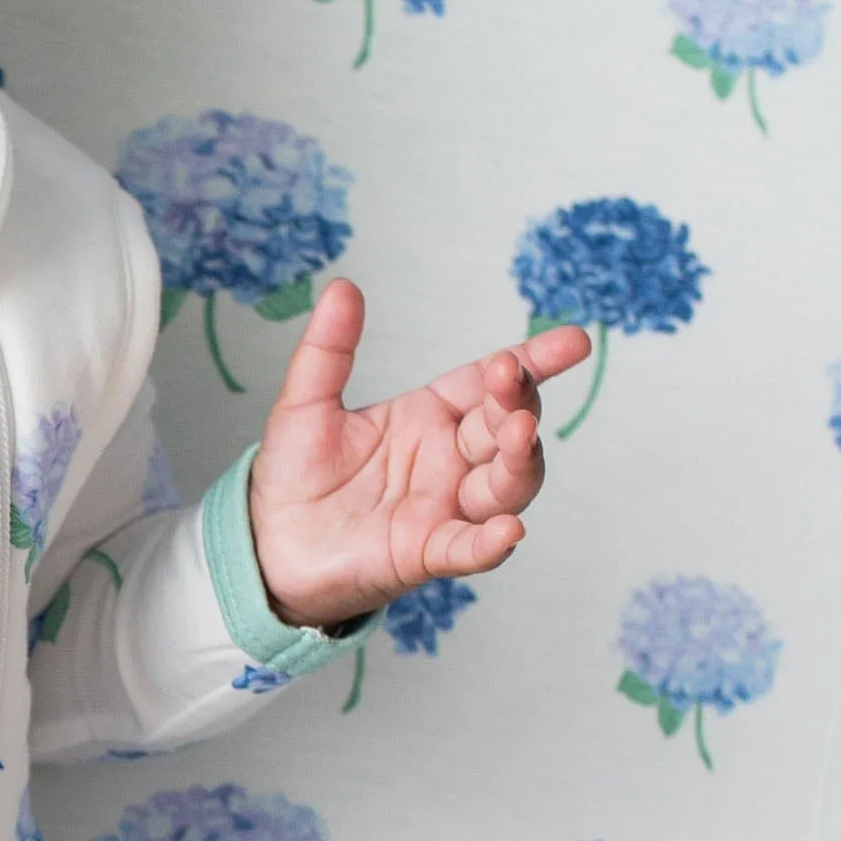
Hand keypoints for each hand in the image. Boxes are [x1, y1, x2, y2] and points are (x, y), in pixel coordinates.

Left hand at [246, 279, 590, 631]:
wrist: (267, 544)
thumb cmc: (296, 475)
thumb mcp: (305, 404)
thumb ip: (328, 350)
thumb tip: (341, 286)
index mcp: (429, 417)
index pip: (489, 383)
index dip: (532, 362)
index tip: (574, 340)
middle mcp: (449, 461)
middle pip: (505, 428)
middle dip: (516, 402)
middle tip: (509, 378)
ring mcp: (444, 508)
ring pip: (504, 486)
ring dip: (520, 463)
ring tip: (520, 435)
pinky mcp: (425, 554)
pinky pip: (468, 549)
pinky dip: (490, 543)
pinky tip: (507, 531)